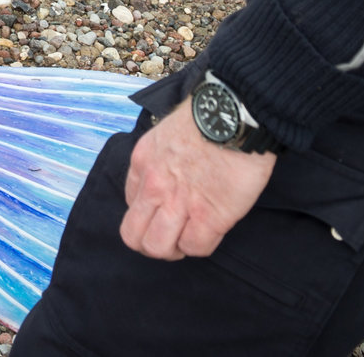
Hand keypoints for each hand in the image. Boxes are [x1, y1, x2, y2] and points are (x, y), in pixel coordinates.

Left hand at [119, 102, 275, 258]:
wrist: (233, 112)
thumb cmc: (207, 116)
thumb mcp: (165, 133)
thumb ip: (160, 159)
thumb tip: (168, 176)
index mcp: (141, 164)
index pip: (130, 206)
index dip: (148, 215)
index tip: (165, 211)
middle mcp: (153, 187)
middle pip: (134, 236)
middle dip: (151, 243)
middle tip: (173, 236)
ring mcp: (179, 204)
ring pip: (158, 248)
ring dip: (173, 250)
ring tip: (189, 238)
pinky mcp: (210, 217)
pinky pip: (194, 248)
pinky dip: (200, 246)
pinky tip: (211, 231)